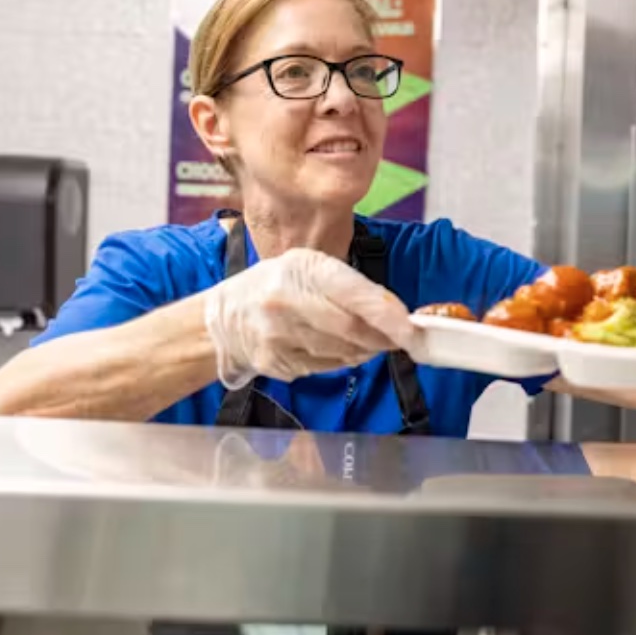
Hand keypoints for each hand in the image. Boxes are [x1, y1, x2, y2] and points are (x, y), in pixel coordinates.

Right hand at [203, 248, 415, 386]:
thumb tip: (394, 313)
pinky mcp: (275, 362)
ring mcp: (278, 334)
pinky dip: (343, 361)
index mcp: (300, 268)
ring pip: (341, 352)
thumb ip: (349, 286)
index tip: (411, 328)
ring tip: (371, 342)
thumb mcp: (307, 269)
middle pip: (352, 329)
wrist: (224, 317)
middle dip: (383, 337)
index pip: (353, 293)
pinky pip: (325, 366)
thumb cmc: (275, 287)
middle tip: (402, 339)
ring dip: (366, 351)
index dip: (387, 314)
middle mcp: (286, 299)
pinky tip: (341, 350)